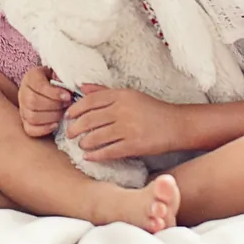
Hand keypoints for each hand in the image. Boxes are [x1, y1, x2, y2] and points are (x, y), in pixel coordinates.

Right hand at [17, 66, 68, 136]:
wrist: (50, 87)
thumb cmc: (56, 80)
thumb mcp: (59, 74)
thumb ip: (62, 79)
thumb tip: (68, 89)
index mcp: (31, 77)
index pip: (38, 85)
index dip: (54, 93)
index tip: (68, 96)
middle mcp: (23, 92)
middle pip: (33, 102)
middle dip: (54, 105)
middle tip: (67, 105)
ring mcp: (22, 108)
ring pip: (31, 116)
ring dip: (51, 117)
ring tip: (63, 114)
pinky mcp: (25, 122)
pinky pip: (30, 129)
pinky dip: (44, 129)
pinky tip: (56, 125)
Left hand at [65, 86, 182, 161]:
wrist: (176, 125)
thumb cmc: (152, 109)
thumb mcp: (130, 95)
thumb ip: (105, 91)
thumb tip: (82, 87)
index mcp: (121, 95)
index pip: (90, 101)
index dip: (75, 109)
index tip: (68, 116)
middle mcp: (123, 110)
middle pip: (89, 119)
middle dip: (75, 128)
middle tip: (69, 133)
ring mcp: (128, 128)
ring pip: (96, 137)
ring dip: (84, 143)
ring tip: (81, 145)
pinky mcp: (134, 145)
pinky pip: (108, 151)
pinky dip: (95, 155)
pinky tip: (89, 157)